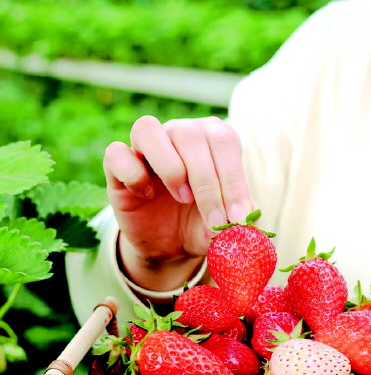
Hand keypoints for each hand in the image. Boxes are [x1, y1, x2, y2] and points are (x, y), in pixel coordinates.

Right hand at [103, 115, 254, 289]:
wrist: (169, 245)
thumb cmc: (202, 224)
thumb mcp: (226, 225)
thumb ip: (240, 218)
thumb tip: (250, 214)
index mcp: (211, 138)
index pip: (223, 141)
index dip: (233, 180)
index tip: (239, 217)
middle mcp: (178, 133)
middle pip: (189, 135)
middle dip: (208, 183)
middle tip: (216, 219)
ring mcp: (145, 147)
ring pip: (147, 129)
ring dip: (170, 166)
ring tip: (183, 197)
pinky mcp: (116, 165)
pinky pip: (116, 153)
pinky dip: (132, 174)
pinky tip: (146, 195)